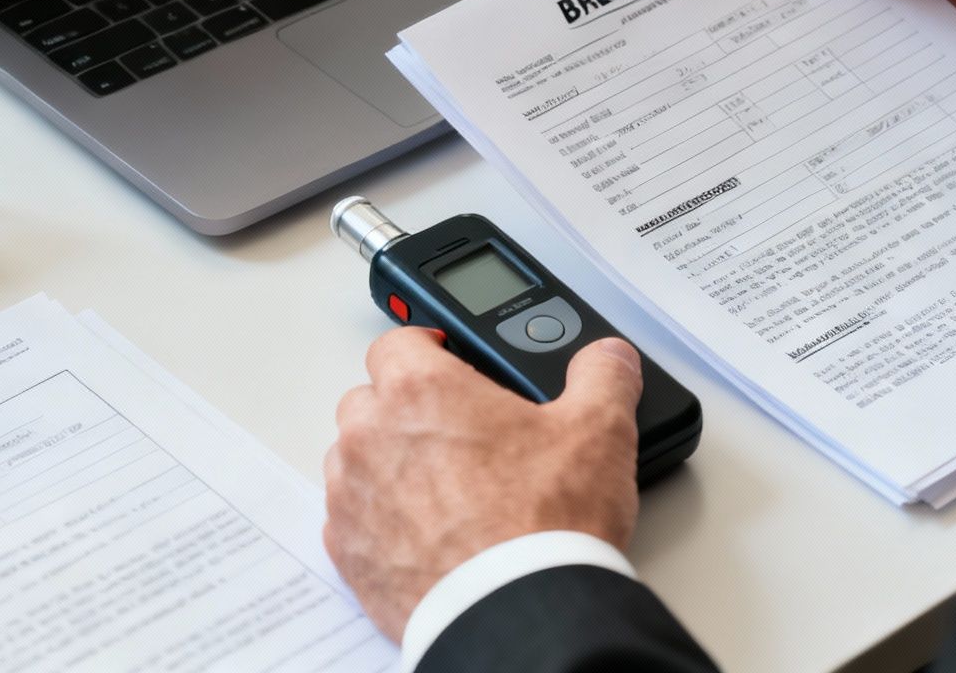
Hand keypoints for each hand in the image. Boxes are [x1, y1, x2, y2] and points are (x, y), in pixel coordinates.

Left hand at [323, 327, 644, 639]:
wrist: (516, 613)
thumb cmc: (543, 523)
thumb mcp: (600, 431)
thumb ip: (602, 376)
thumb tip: (607, 358)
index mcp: (423, 390)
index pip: (398, 342)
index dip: (427, 349)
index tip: (448, 363)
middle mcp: (372, 435)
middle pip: (371, 401)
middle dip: (406, 410)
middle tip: (459, 436)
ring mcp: (353, 496)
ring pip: (356, 459)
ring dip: (389, 464)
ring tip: (446, 490)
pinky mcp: (348, 552)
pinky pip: (353, 518)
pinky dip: (381, 519)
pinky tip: (427, 533)